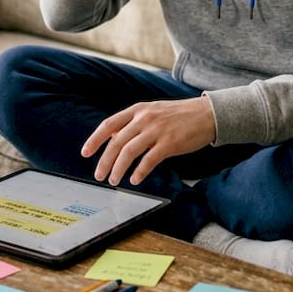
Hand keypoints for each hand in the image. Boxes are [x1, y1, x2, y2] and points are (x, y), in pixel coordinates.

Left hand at [81, 97, 216, 185]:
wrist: (207, 114)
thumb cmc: (179, 115)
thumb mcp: (152, 112)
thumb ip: (133, 123)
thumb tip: (113, 138)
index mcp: (138, 110)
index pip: (108, 124)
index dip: (95, 139)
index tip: (85, 153)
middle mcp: (144, 118)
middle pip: (116, 141)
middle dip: (104, 161)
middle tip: (99, 175)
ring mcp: (157, 130)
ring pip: (129, 152)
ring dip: (118, 168)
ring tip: (114, 180)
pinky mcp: (170, 143)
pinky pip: (149, 160)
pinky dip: (140, 172)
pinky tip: (136, 179)